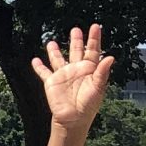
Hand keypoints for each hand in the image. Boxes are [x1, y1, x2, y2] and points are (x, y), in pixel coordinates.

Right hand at [33, 22, 115, 136]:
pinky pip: (44, 72)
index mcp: (90, 70)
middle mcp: (76, 70)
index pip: (93, 51)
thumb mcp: (98, 88)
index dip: (94, 38)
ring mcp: (63, 75)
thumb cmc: (88, 106)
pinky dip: (39, 66)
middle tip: (75, 29)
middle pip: (76, 51)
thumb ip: (102, 72)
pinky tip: (35, 60)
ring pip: (58, 59)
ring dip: (55, 51)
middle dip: (76, 40)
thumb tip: (110, 57)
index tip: (96, 27)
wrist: (72, 119)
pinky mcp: (51, 82)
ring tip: (51, 42)